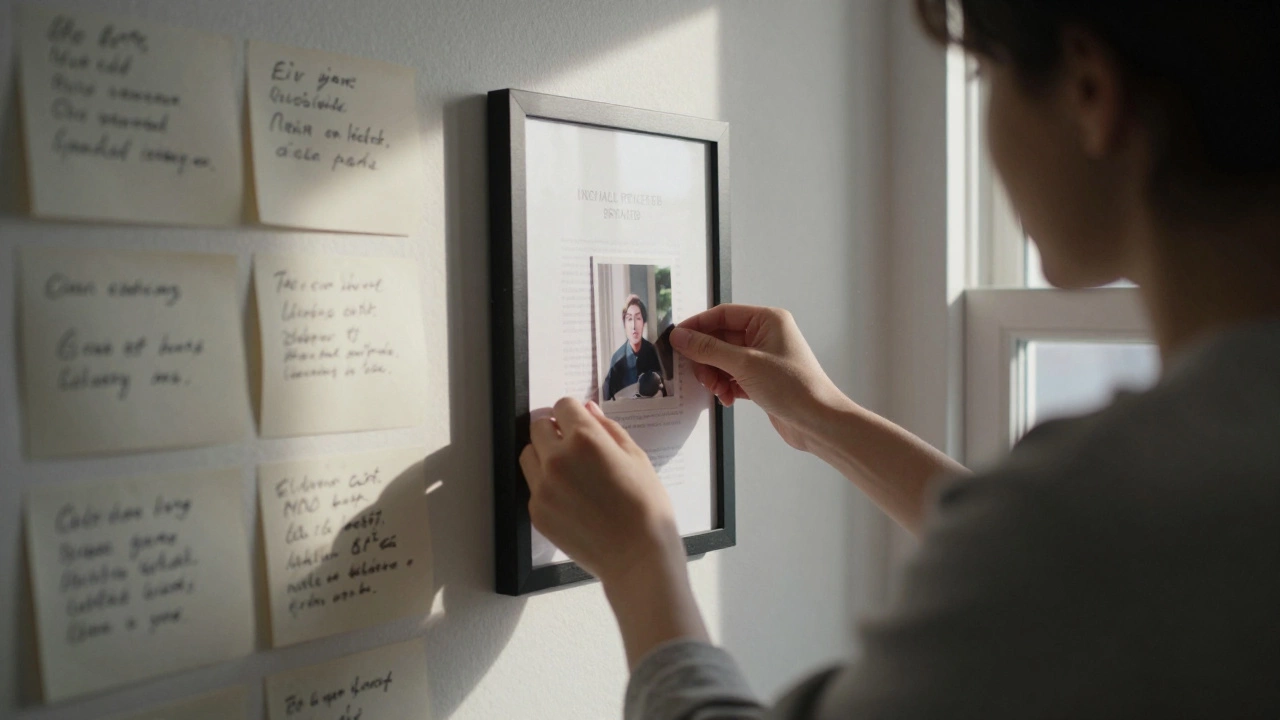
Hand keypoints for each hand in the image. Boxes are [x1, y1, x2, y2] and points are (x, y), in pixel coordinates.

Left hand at [519, 398, 683, 586]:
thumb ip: (608, 428)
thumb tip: (587, 410)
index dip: (574, 413)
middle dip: (555, 430)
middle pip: (539, 426)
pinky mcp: (537, 512)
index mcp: (585, 439)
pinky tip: (572, 497)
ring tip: (570, 471)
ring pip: (529, 454)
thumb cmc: (645, 507)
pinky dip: (546, 484)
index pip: (563, 405)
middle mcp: (557, 459)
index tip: (580, 423)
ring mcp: (543, 487)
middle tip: (575, 446)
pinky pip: (533, 485)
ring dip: (544, 454)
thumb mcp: (636, 457)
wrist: (637, 556)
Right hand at [672, 304, 849, 452]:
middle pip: (720, 338)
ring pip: (724, 360)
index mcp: (768, 320)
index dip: (697, 326)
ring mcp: (764, 358)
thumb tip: (680, 336)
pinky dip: (726, 387)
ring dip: (715, 375)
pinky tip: (728, 399)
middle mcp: (766, 335)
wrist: (818, 422)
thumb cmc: (793, 387)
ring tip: (718, 391)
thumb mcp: (744, 364)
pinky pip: (733, 377)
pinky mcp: (762, 380)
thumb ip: (709, 349)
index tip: (676, 340)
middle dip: (707, 358)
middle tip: (701, 376)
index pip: (722, 315)